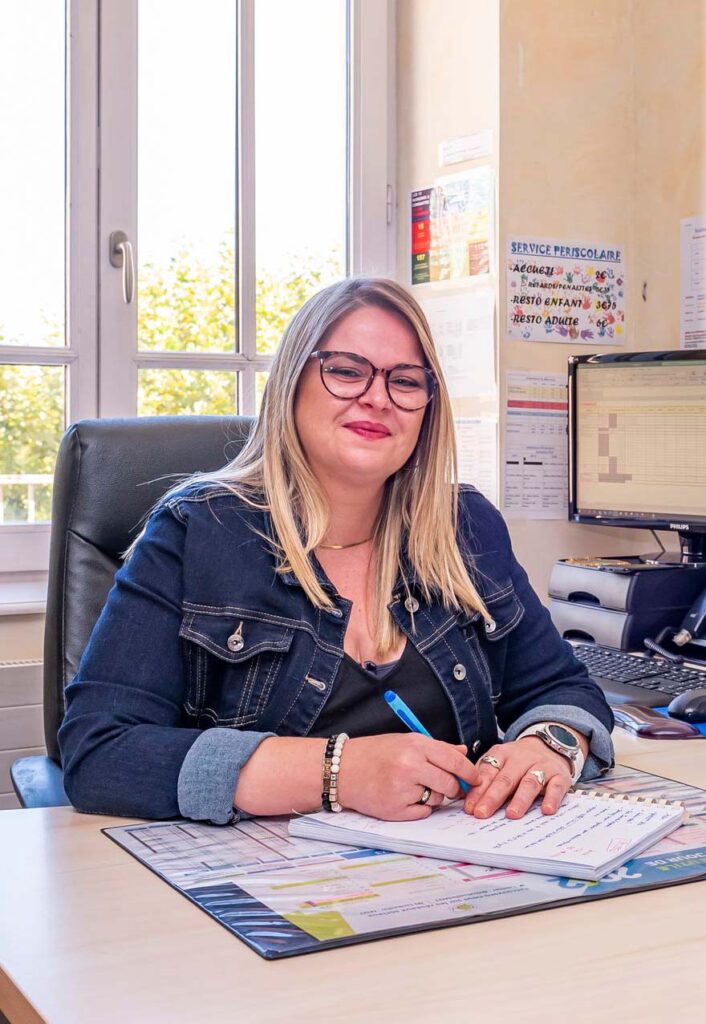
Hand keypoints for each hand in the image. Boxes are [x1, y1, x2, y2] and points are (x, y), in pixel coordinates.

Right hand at [337, 733, 480, 820]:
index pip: (455, 761)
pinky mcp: (395, 810)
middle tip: (446, 786)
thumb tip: (463, 752)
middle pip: (449, 784)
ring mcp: (402, 789)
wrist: (341, 769)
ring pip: (437, 800)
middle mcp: (410, 766)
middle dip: (452, 788)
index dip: (469, 772)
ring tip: (412, 786)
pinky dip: (418, 808)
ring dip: (432, 796)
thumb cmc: (373, 753)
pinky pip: (422, 813)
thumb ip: (436, 748)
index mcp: (415, 745)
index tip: (476, 779)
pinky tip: (402, 796)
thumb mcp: (405, 741)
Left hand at [464, 737, 573, 819]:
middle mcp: (521, 758)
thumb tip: (463, 796)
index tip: (470, 807)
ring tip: (511, 814)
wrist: (550, 745)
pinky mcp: (560, 776)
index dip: (477, 790)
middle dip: (492, 797)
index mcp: (502, 754)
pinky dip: (552, 798)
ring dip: (520, 799)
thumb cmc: (518, 761)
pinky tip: (546, 810)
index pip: (488, 771)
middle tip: (482, 813)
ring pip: (530, 782)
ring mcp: (542, 766)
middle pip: (506, 778)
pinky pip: (556, 787)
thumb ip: (483, 776)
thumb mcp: (499, 761)